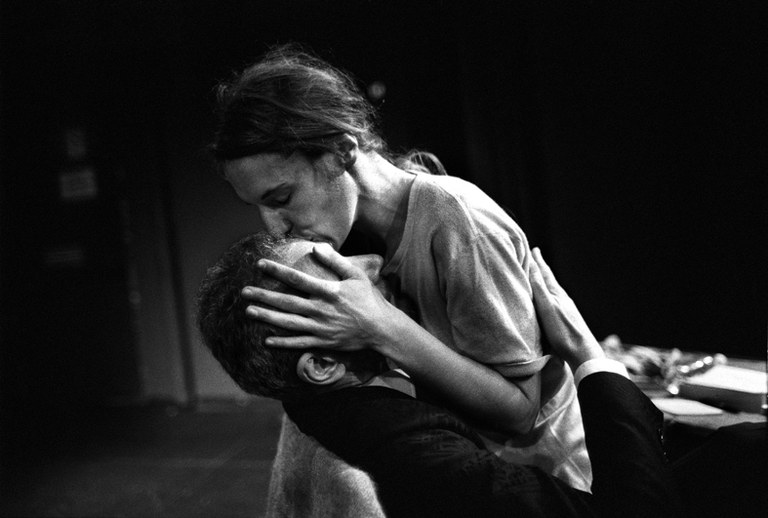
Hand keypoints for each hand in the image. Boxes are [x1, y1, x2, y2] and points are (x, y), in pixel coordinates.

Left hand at [242, 243, 398, 349]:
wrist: (381, 329)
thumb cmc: (369, 300)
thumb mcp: (356, 275)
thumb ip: (336, 261)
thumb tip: (316, 247)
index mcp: (328, 291)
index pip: (297, 279)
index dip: (277, 270)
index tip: (260, 264)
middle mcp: (320, 310)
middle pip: (286, 302)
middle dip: (263, 296)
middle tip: (244, 292)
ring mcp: (320, 328)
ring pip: (288, 323)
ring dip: (267, 318)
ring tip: (249, 312)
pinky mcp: (323, 342)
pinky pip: (299, 343)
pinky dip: (283, 342)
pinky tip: (267, 340)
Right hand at [529, 248, 604, 370]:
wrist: (583, 353)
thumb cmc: (563, 333)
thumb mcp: (547, 308)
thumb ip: (539, 288)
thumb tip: (533, 267)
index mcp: (556, 294)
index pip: (544, 274)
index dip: (538, 262)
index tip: (533, 249)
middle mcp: (562, 299)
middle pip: (549, 280)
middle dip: (541, 268)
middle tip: (536, 256)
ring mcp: (566, 309)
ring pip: (553, 290)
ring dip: (545, 281)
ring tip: (541, 275)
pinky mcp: (567, 320)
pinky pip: (555, 300)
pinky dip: (549, 294)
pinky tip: (551, 300)